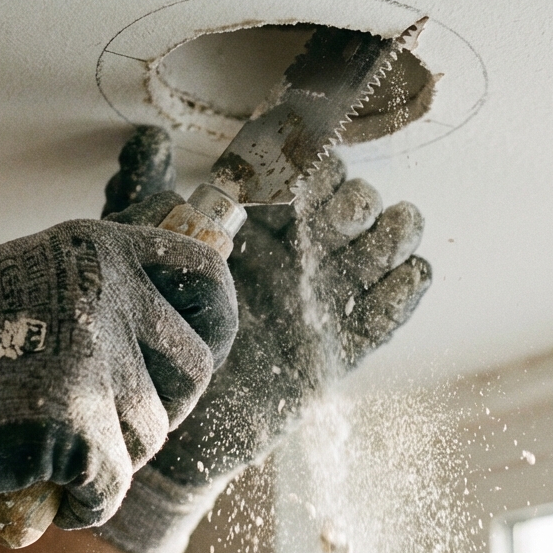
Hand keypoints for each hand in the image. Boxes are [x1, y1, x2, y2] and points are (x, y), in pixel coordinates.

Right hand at [0, 196, 236, 529]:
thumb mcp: (35, 274)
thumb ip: (102, 283)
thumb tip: (173, 310)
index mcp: (98, 249)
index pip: (204, 273)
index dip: (213, 318)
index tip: (202, 345)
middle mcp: (106, 291)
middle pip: (194, 367)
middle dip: (162, 405)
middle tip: (109, 419)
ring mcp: (93, 356)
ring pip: (154, 431)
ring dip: (116, 455)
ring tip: (58, 446)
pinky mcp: (76, 424)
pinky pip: (115, 484)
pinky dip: (86, 501)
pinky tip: (53, 489)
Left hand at [94, 127, 430, 552]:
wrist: (162, 413)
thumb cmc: (152, 323)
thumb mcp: (143, 249)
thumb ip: (145, 190)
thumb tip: (150, 139)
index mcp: (262, 228)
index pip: (309, 179)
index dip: (318, 168)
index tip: (303, 173)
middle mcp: (300, 259)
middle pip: (356, 208)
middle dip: (356, 202)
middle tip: (337, 216)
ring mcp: (323, 304)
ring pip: (382, 252)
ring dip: (392, 235)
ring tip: (385, 231)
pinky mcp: (336, 353)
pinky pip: (383, 318)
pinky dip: (405, 292)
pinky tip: (409, 273)